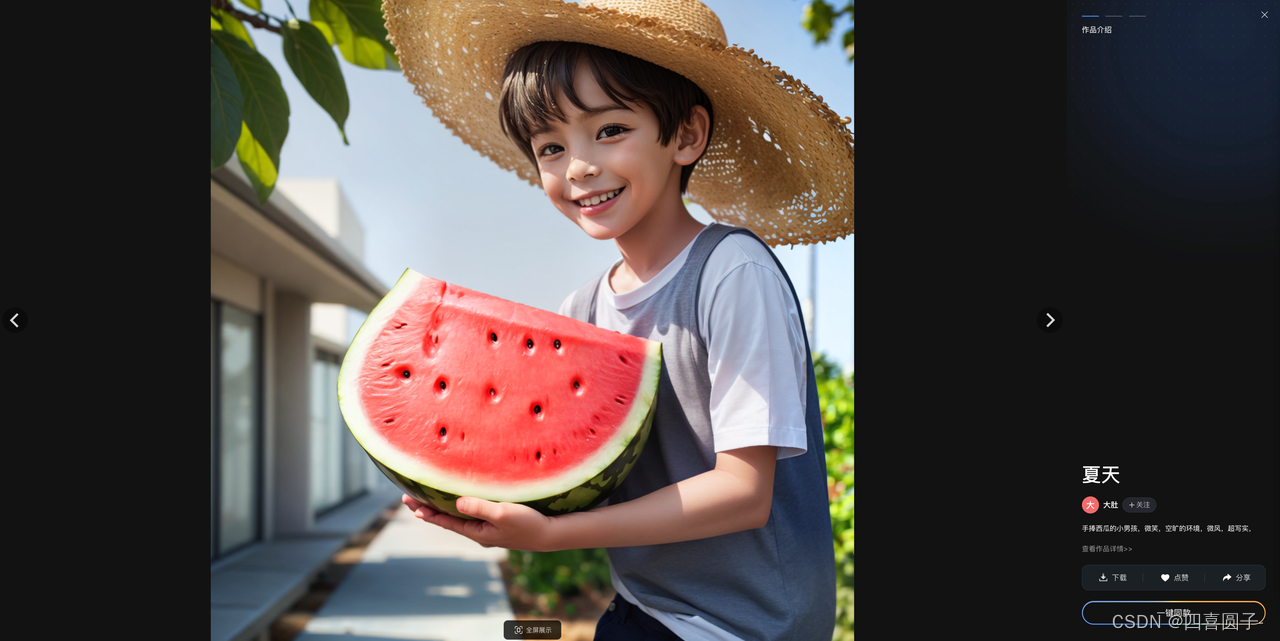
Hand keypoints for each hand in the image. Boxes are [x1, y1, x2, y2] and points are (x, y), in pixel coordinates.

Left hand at [401, 494, 557, 551]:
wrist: (549, 535)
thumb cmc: (528, 524)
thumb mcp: (502, 513)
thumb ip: (479, 507)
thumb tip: (456, 502)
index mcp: (477, 532)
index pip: (445, 521)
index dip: (427, 512)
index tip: (410, 504)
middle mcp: (479, 532)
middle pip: (448, 520)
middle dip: (428, 509)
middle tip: (408, 499)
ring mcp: (488, 529)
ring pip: (458, 518)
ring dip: (442, 508)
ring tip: (426, 500)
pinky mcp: (497, 523)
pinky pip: (471, 515)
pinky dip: (458, 508)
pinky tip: (458, 503)